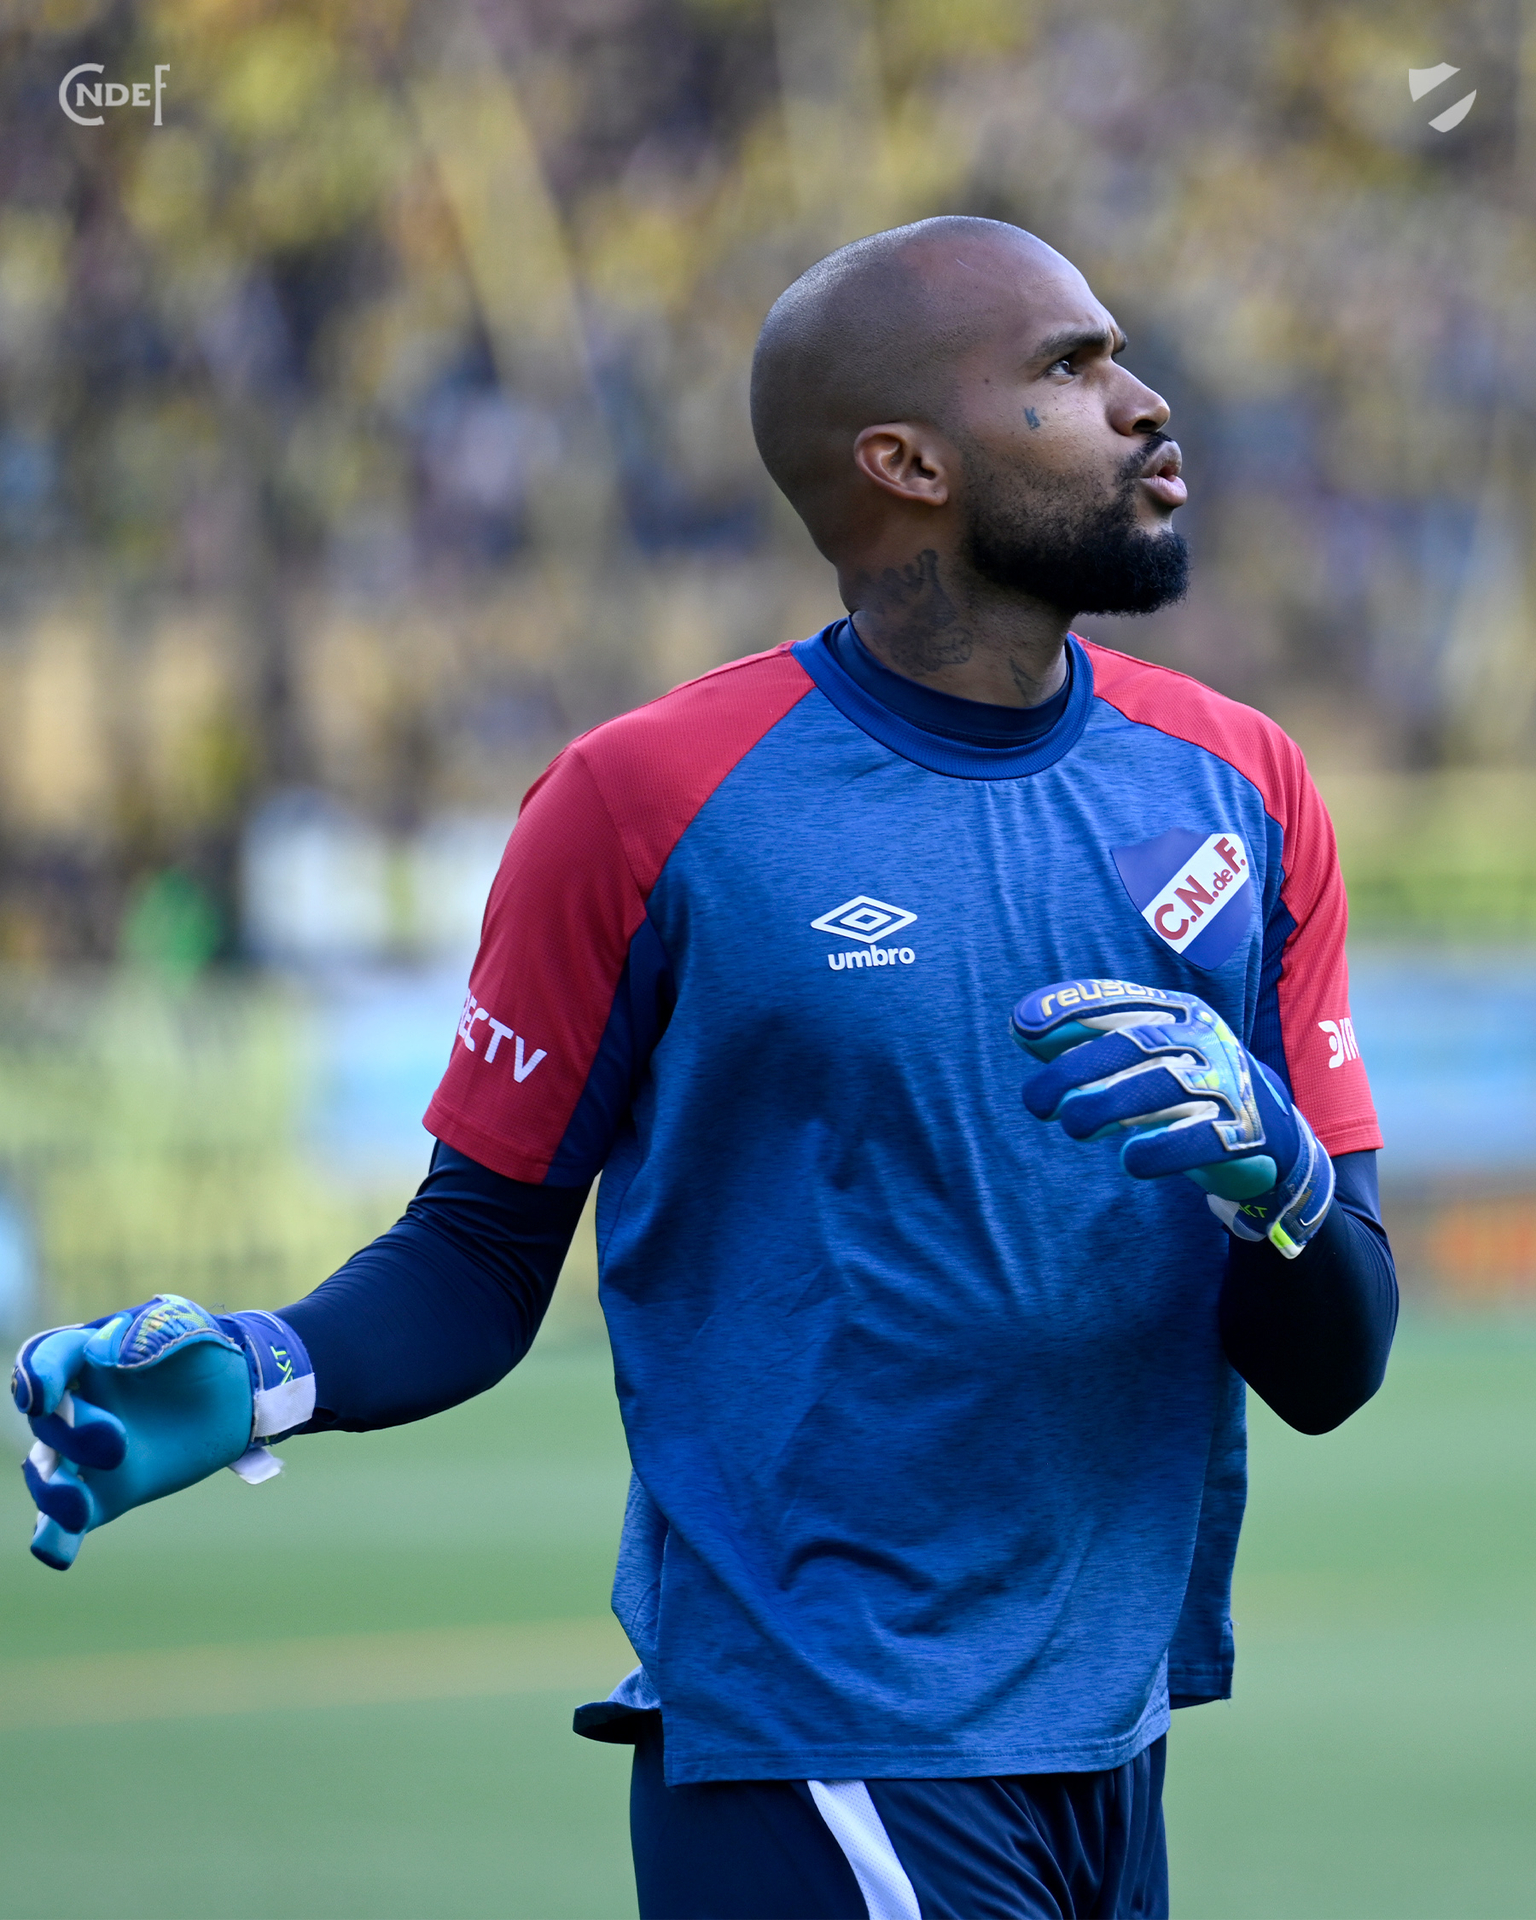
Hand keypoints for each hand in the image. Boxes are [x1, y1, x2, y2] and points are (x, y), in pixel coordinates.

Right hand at [12, 1296, 312, 1568]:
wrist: (236, 1390)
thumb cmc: (201, 1345)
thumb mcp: (184, 1324)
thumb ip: (148, 1333)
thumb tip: (104, 1350)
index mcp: (86, 1353)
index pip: (46, 1359)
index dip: (37, 1376)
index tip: (39, 1396)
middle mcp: (75, 1405)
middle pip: (50, 1422)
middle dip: (73, 1433)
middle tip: (117, 1442)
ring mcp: (87, 1454)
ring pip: (50, 1474)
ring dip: (52, 1493)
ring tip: (76, 1509)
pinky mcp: (107, 1492)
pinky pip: (70, 1519)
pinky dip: (56, 1537)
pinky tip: (55, 1554)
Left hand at [1012, 977, 1333, 1258]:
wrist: (1269, 1133)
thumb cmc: (1182, 1086)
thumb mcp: (1138, 1056)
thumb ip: (1082, 1040)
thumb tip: (1021, 1026)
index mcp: (1177, 1012)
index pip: (1118, 1002)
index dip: (1069, 1010)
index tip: (1020, 1027)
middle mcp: (1204, 1040)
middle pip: (1135, 1043)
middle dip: (1076, 1070)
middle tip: (1036, 1103)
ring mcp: (1228, 1084)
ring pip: (1164, 1086)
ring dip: (1110, 1106)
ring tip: (1075, 1127)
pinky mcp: (1246, 1132)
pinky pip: (1203, 1138)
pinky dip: (1164, 1149)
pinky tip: (1131, 1161)